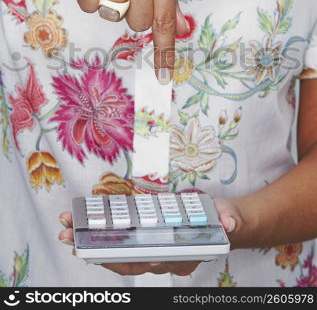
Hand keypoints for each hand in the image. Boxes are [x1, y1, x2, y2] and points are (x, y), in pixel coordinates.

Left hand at [58, 198, 243, 275]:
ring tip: (67, 226)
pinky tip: (86, 221)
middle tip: (67, 235)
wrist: (225, 224)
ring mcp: (154, 248)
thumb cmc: (225, 221)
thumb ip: (229, 220)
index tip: (94, 251)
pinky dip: (103, 231)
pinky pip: (123, 237)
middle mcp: (162, 257)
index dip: (118, 257)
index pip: (145, 261)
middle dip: (92, 249)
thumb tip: (228, 222)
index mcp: (179, 255)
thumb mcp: (230, 217)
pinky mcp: (149, 235)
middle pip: (122, 258)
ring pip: (117, 250)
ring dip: (91, 240)